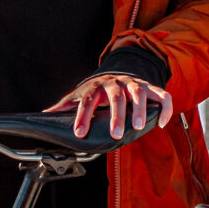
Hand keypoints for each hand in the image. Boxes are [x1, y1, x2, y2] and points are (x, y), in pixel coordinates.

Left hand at [47, 72, 173, 139]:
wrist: (118, 73)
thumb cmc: (97, 91)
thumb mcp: (79, 95)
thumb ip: (64, 107)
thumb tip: (43, 116)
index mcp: (96, 87)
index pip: (88, 100)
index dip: (83, 116)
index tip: (79, 133)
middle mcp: (116, 83)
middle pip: (116, 97)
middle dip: (116, 116)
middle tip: (115, 135)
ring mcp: (134, 83)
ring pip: (138, 93)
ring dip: (140, 109)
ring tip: (139, 127)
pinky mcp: (150, 87)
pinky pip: (162, 95)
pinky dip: (165, 108)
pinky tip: (162, 123)